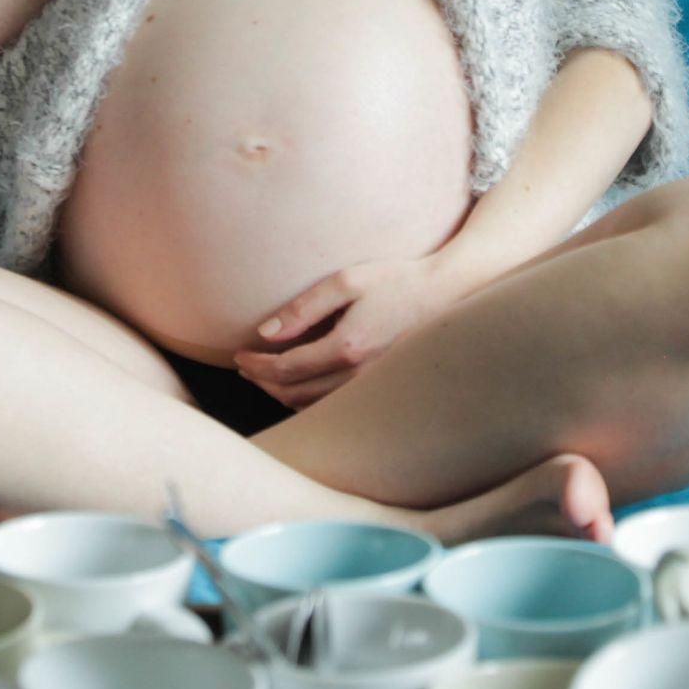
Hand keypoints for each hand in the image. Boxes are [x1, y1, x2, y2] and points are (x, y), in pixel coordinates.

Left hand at [232, 255, 461, 410]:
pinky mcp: (381, 390)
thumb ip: (303, 307)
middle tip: (245, 366)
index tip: (239, 355)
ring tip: (265, 376)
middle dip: (263, 382)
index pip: (285, 369)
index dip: (256, 366)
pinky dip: (307, 401)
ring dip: (282, 394)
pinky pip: (334, 406)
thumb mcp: (347, 281)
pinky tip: (299, 385)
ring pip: (313, 406)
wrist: (449, 294)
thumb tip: (266, 333)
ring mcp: (371, 388)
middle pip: (293, 394)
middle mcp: (358, 376)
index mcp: (346, 348)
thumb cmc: (397, 281)